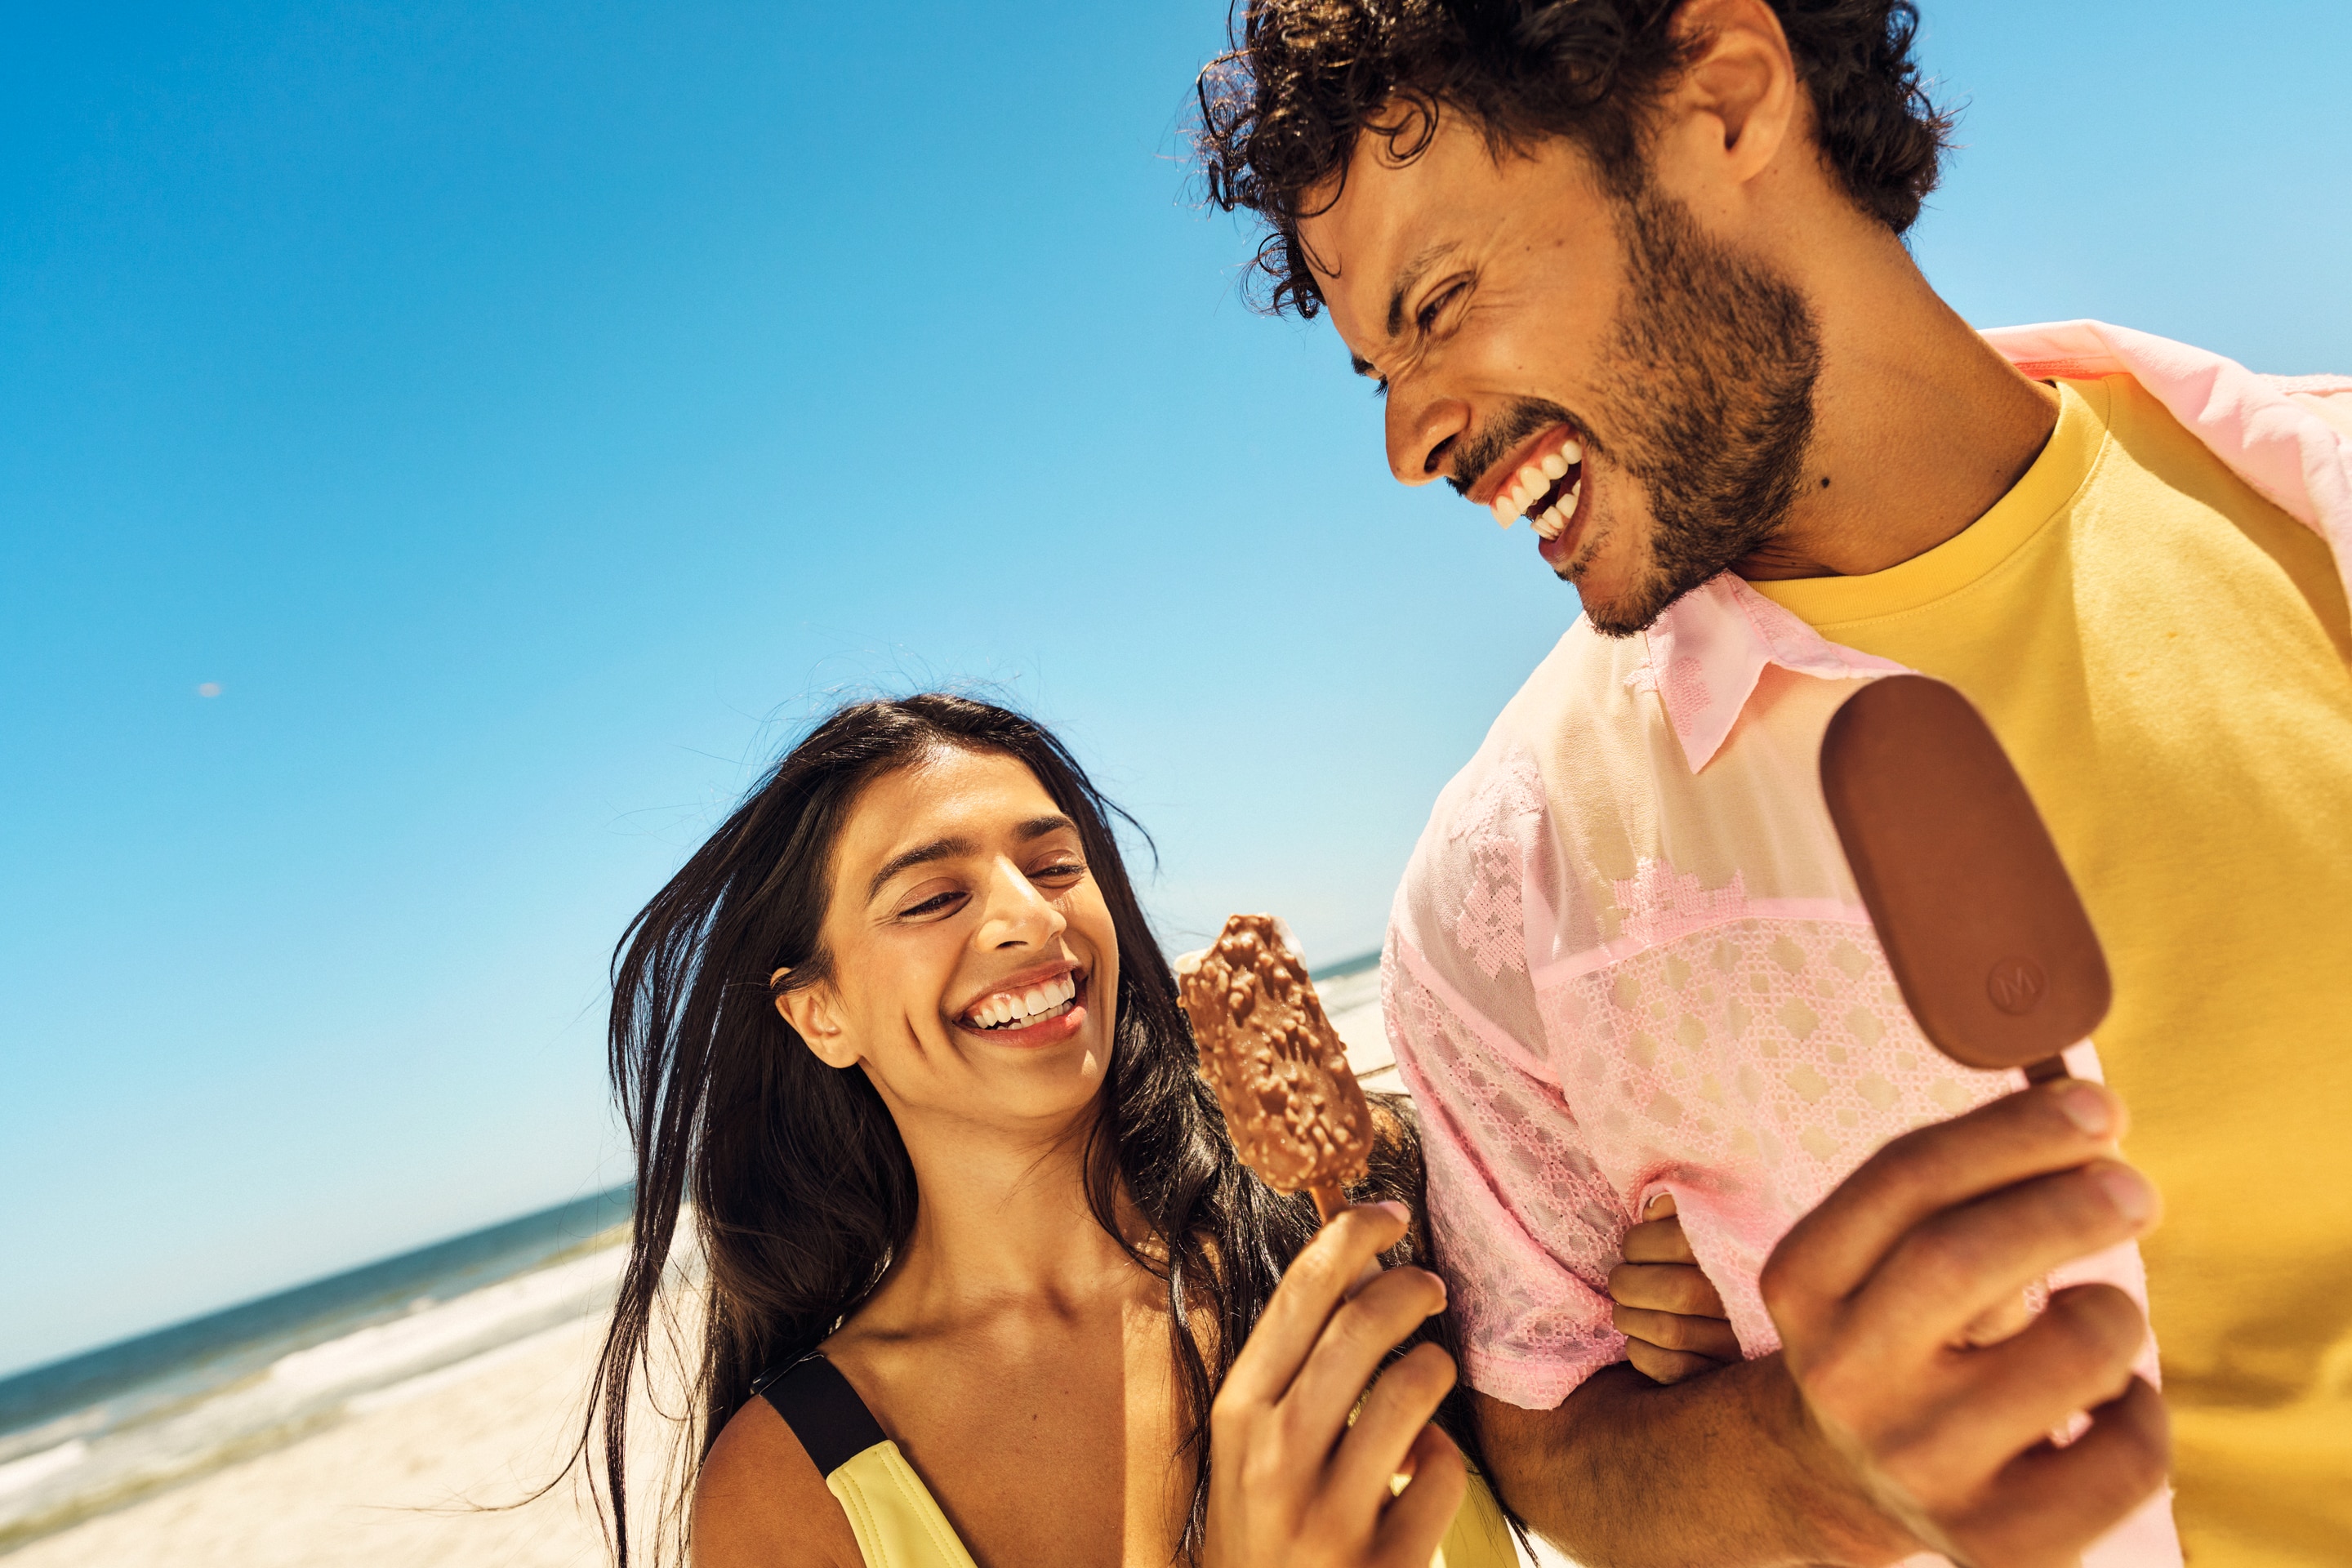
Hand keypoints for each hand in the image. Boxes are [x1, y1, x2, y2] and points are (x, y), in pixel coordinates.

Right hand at [1204, 1201, 1467, 1567]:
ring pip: (1411, 1388)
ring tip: (1431, 1372)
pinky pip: (1443, 1472)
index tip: (1387, 1213)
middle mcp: (1274, 1458)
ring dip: (1435, 1366)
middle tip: (1432, 1285)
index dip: (1349, 1237)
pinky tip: (1422, 1465)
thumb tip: (1350, 1266)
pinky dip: (1444, 1458)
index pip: (1298, 1296)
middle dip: (1410, 1287)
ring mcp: (1328, 1515)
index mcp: (1237, 1415)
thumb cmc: (1260, 1530)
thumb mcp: (1248, 1447)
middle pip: (1359, 1327)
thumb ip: (1290, 1368)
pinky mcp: (1382, 1564)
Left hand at [1609, 1194, 1739, 1382]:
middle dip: (1629, 1283)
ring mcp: (1734, 1344)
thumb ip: (1679, 1212)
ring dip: (1630, 1318)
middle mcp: (1743, 1301)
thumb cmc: (1705, 1266)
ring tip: (1628, 1308)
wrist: (1749, 1326)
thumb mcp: (1702, 1228)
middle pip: (1673, 1290)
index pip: (1678, 1242)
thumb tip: (1653, 1211)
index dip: (1640, 1243)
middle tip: (1623, 1280)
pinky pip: (1668, 1368)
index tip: (1634, 1248)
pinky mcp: (1716, 1378)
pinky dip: (1641, 1352)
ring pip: (1667, 1331)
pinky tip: (1641, 1338)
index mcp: (1738, 1254)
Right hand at [1762, 1078, 2169, 1566]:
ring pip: (2070, 1352)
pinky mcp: (1997, 1541)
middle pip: (1962, 1257)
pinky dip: (2145, 1411)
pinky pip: (2125, 1456)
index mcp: (1803, 1285)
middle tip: (2133, 1187)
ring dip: (2116, 1311)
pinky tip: (2111, 1402)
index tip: (2096, 1105)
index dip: (2012, 1132)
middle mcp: (1842, 1377)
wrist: (1848, 1478)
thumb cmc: (1904, 1331)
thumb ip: (1955, 1190)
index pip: (1904, 1180)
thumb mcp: (1884, 1258)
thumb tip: (2081, 1108)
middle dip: (2068, 1204)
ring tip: (2105, 1313)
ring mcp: (1917, 1465)